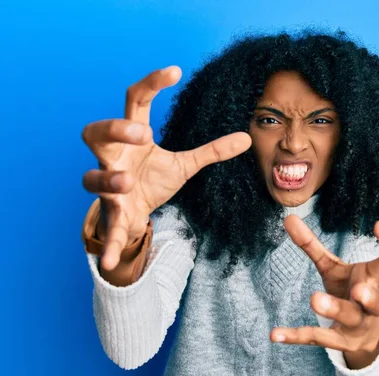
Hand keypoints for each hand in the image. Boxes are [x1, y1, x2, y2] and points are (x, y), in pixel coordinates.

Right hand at [82, 66, 251, 270]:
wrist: (135, 213)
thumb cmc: (153, 179)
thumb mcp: (185, 164)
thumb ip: (212, 151)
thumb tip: (246, 136)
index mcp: (133, 137)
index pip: (134, 101)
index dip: (150, 83)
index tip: (175, 71)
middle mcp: (114, 156)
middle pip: (96, 131)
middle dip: (114, 129)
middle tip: (141, 133)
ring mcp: (109, 186)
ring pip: (92, 176)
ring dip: (107, 177)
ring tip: (128, 180)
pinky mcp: (112, 215)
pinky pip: (106, 228)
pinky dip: (108, 244)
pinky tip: (110, 261)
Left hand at [270, 216, 378, 367]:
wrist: (361, 336)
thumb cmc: (348, 291)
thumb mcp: (333, 268)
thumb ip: (312, 245)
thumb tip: (288, 218)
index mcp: (374, 279)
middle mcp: (371, 305)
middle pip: (374, 301)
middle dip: (368, 296)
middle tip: (359, 288)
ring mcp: (357, 325)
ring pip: (350, 319)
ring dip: (334, 310)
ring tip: (315, 299)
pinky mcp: (339, 342)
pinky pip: (319, 338)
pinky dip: (297, 336)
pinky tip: (276, 334)